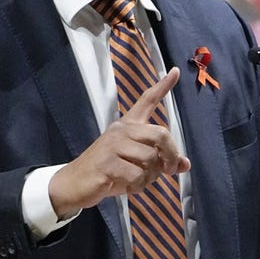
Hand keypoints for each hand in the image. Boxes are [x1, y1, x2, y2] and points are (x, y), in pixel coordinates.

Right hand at [48, 68, 189, 217]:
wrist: (74, 183)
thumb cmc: (108, 172)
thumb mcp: (136, 166)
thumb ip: (158, 162)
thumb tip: (185, 164)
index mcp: (128, 126)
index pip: (147, 100)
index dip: (163, 86)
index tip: (176, 71)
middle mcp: (121, 130)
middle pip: (160, 134)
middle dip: (171, 155)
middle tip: (169, 170)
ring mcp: (113, 145)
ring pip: (150, 158)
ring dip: (150, 177)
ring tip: (138, 181)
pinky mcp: (107, 163)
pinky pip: (137, 175)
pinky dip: (138, 186)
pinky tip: (128, 187)